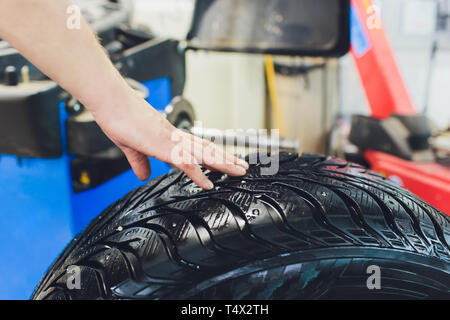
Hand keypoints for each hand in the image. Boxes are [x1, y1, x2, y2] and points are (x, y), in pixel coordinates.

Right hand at [92, 89, 248, 189]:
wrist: (110, 102)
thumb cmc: (119, 118)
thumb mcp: (130, 146)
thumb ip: (139, 162)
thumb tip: (143, 175)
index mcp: (168, 136)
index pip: (197, 147)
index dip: (212, 154)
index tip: (225, 160)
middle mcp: (175, 137)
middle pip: (207, 148)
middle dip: (226, 158)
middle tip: (242, 166)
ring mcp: (171, 141)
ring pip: (204, 154)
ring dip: (223, 163)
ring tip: (239, 170)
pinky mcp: (163, 146)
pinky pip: (185, 163)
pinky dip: (198, 174)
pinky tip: (208, 183)